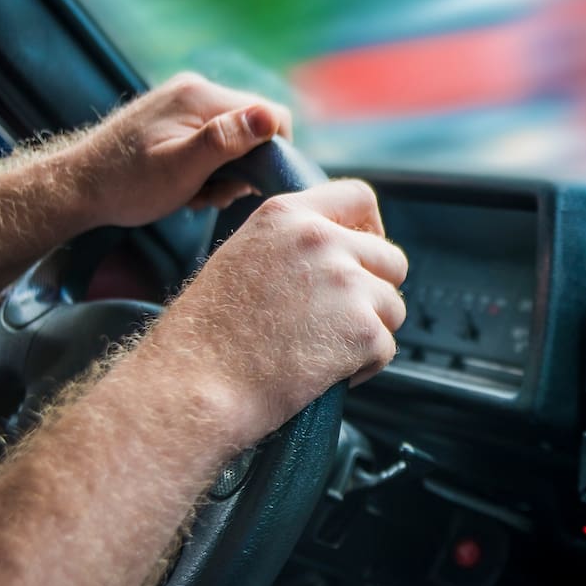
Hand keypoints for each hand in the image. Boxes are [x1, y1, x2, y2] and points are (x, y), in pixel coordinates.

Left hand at [68, 72, 293, 227]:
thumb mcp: (181, 169)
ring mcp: (183, 99)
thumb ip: (226, 140)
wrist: (76, 187)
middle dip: (246, 165)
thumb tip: (270, 117)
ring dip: (226, 169)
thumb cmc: (127, 185)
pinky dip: (209, 163)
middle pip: (252, 125)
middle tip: (216, 196)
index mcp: (201, 96)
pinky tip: (187, 183)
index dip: (274, 152)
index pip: (271, 114)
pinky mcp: (174, 114)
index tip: (251, 185)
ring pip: (234, 133)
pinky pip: (212, 136)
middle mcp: (195, 88)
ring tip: (197, 194)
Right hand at [137, 180, 407, 446]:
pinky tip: (324, 374)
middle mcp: (322, 239)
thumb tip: (340, 253)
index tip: (363, 258)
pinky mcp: (363, 328)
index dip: (372, 230)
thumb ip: (292, 245)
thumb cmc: (206, 336)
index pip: (359, 198)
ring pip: (393, 307)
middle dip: (374, 292)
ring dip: (370, 331)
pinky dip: (364, 366)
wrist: (193, 387)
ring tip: (323, 351)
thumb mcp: (243, 258)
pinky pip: (387, 347)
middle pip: (390, 258)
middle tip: (338, 321)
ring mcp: (347, 283)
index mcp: (287, 215)